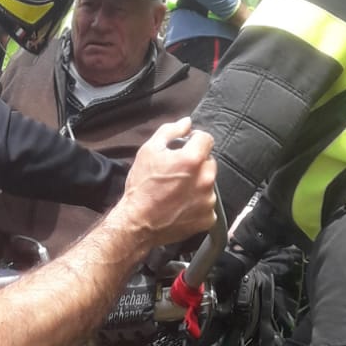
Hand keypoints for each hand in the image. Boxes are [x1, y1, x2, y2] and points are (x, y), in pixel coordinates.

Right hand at [119, 119, 217, 246]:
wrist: (137, 223)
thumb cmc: (141, 186)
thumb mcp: (149, 151)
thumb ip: (170, 132)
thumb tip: (186, 122)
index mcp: (193, 159)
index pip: (206, 139)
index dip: (195, 140)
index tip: (185, 147)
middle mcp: (206, 179)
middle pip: (208, 162)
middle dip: (196, 164)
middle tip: (177, 173)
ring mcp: (208, 200)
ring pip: (208, 184)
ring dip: (198, 184)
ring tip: (177, 192)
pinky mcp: (208, 217)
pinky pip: (208, 205)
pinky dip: (198, 204)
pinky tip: (182, 206)